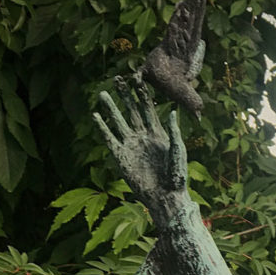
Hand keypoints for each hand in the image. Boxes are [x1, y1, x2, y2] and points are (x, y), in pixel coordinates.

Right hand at [93, 74, 189, 225]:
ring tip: (103, 93)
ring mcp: (131, 145)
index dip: (142, 94)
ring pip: (119, 122)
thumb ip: (174, 132)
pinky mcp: (121, 156)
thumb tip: (172, 112)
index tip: (137, 78)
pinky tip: (96, 116)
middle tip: (118, 79)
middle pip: (132, 111)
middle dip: (125, 95)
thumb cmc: (176, 176)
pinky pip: (110, 139)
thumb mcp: (178, 151)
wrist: (165, 196)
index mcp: (158, 133)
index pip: (148, 108)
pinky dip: (103, 127)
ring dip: (112, 108)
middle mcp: (143, 136)